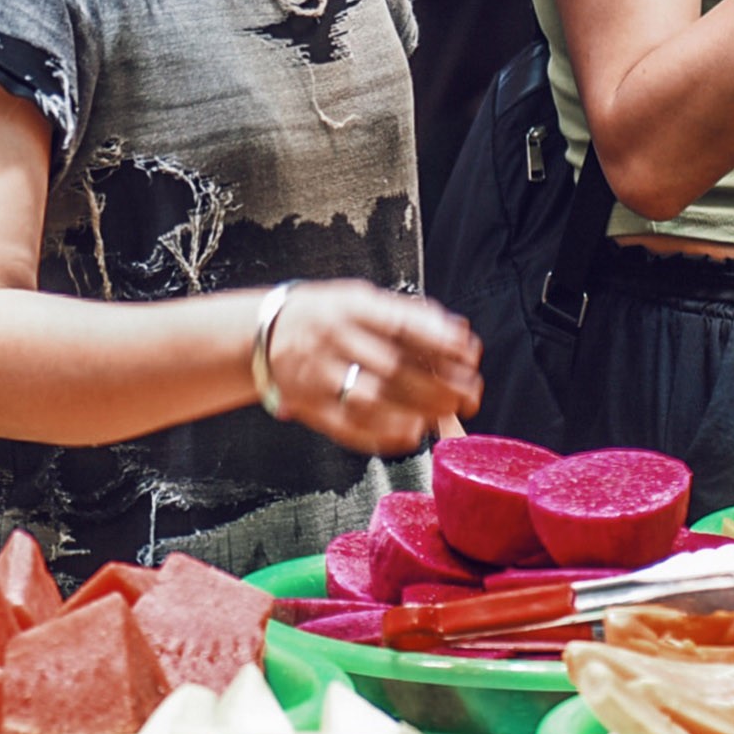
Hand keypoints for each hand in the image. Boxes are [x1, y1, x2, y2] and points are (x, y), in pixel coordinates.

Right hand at [261, 281, 482, 456]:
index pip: (402, 324)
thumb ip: (407, 316)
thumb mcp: (360, 300)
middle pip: (393, 366)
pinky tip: (411, 433)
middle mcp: (331, 338)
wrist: (263, 333)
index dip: (440, 342)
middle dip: (439, 385)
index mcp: (349, 306)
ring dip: (415, 411)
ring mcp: (318, 374)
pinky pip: (348, 426)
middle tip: (470, 395)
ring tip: (445, 415)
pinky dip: (383, 433)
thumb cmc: (326, 316)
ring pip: (372, 398)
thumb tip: (458, 335)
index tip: (470, 354)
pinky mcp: (310, 405)